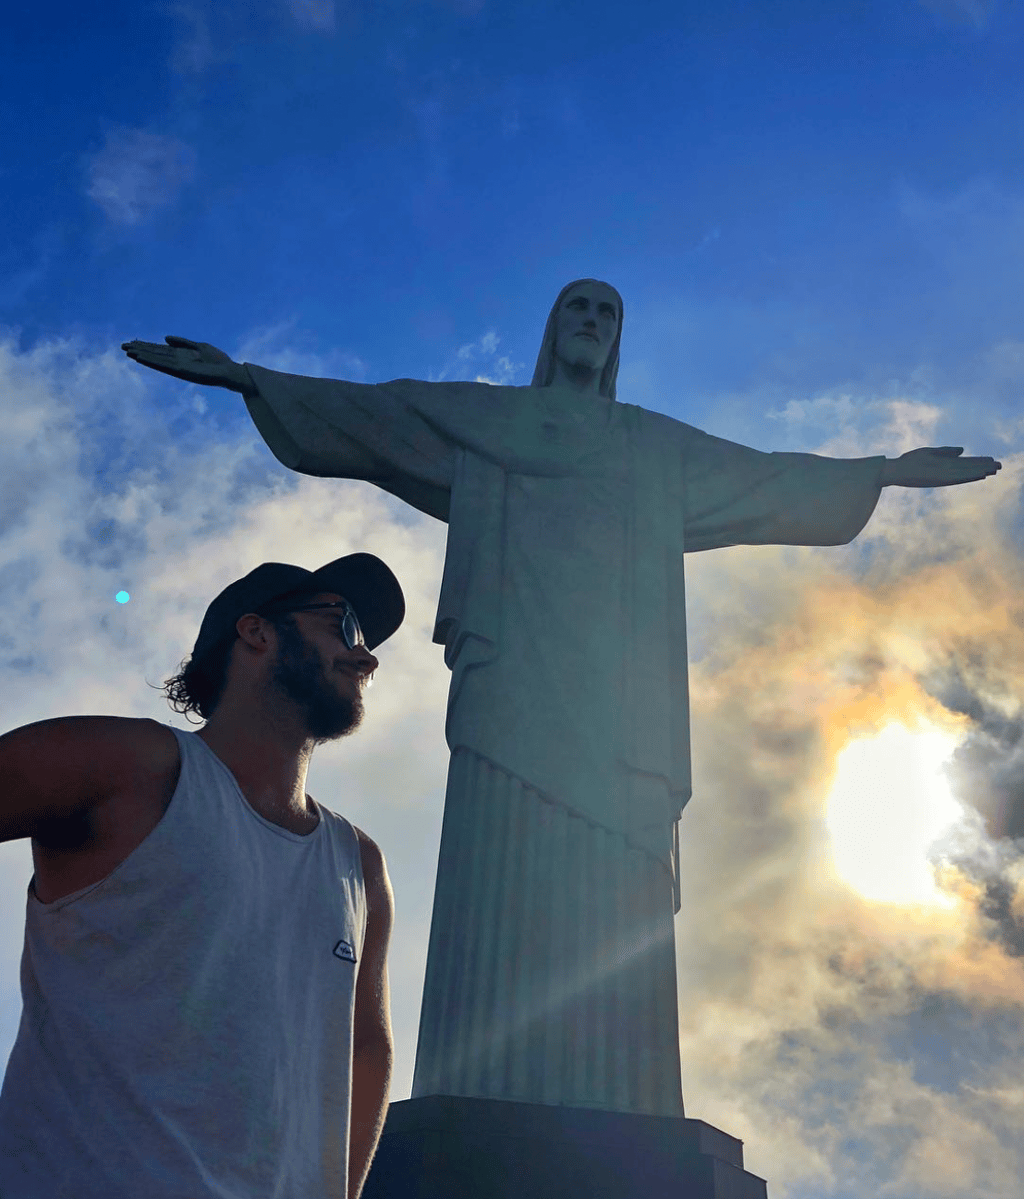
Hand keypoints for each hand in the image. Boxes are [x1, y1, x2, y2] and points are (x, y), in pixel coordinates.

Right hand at [121, 335, 252, 393]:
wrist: (230, 371)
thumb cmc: (218, 360)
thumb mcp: (199, 346)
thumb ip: (182, 342)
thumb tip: (165, 338)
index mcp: (181, 355)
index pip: (159, 350)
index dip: (146, 346)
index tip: (132, 342)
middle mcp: (177, 362)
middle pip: (155, 355)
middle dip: (140, 350)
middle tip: (122, 347)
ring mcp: (179, 367)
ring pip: (156, 360)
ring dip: (142, 356)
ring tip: (128, 352)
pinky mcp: (182, 372)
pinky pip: (164, 366)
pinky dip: (153, 362)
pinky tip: (142, 358)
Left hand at [881, 446, 1002, 487]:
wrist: (893, 470)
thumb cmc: (909, 462)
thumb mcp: (929, 453)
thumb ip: (946, 452)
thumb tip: (963, 450)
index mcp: (943, 466)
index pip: (964, 464)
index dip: (978, 463)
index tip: (991, 460)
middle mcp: (945, 472)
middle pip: (968, 469)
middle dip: (983, 467)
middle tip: (1000, 466)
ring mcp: (942, 475)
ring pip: (966, 473)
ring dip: (980, 471)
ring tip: (994, 469)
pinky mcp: (937, 478)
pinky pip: (957, 477)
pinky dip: (968, 475)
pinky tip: (978, 474)